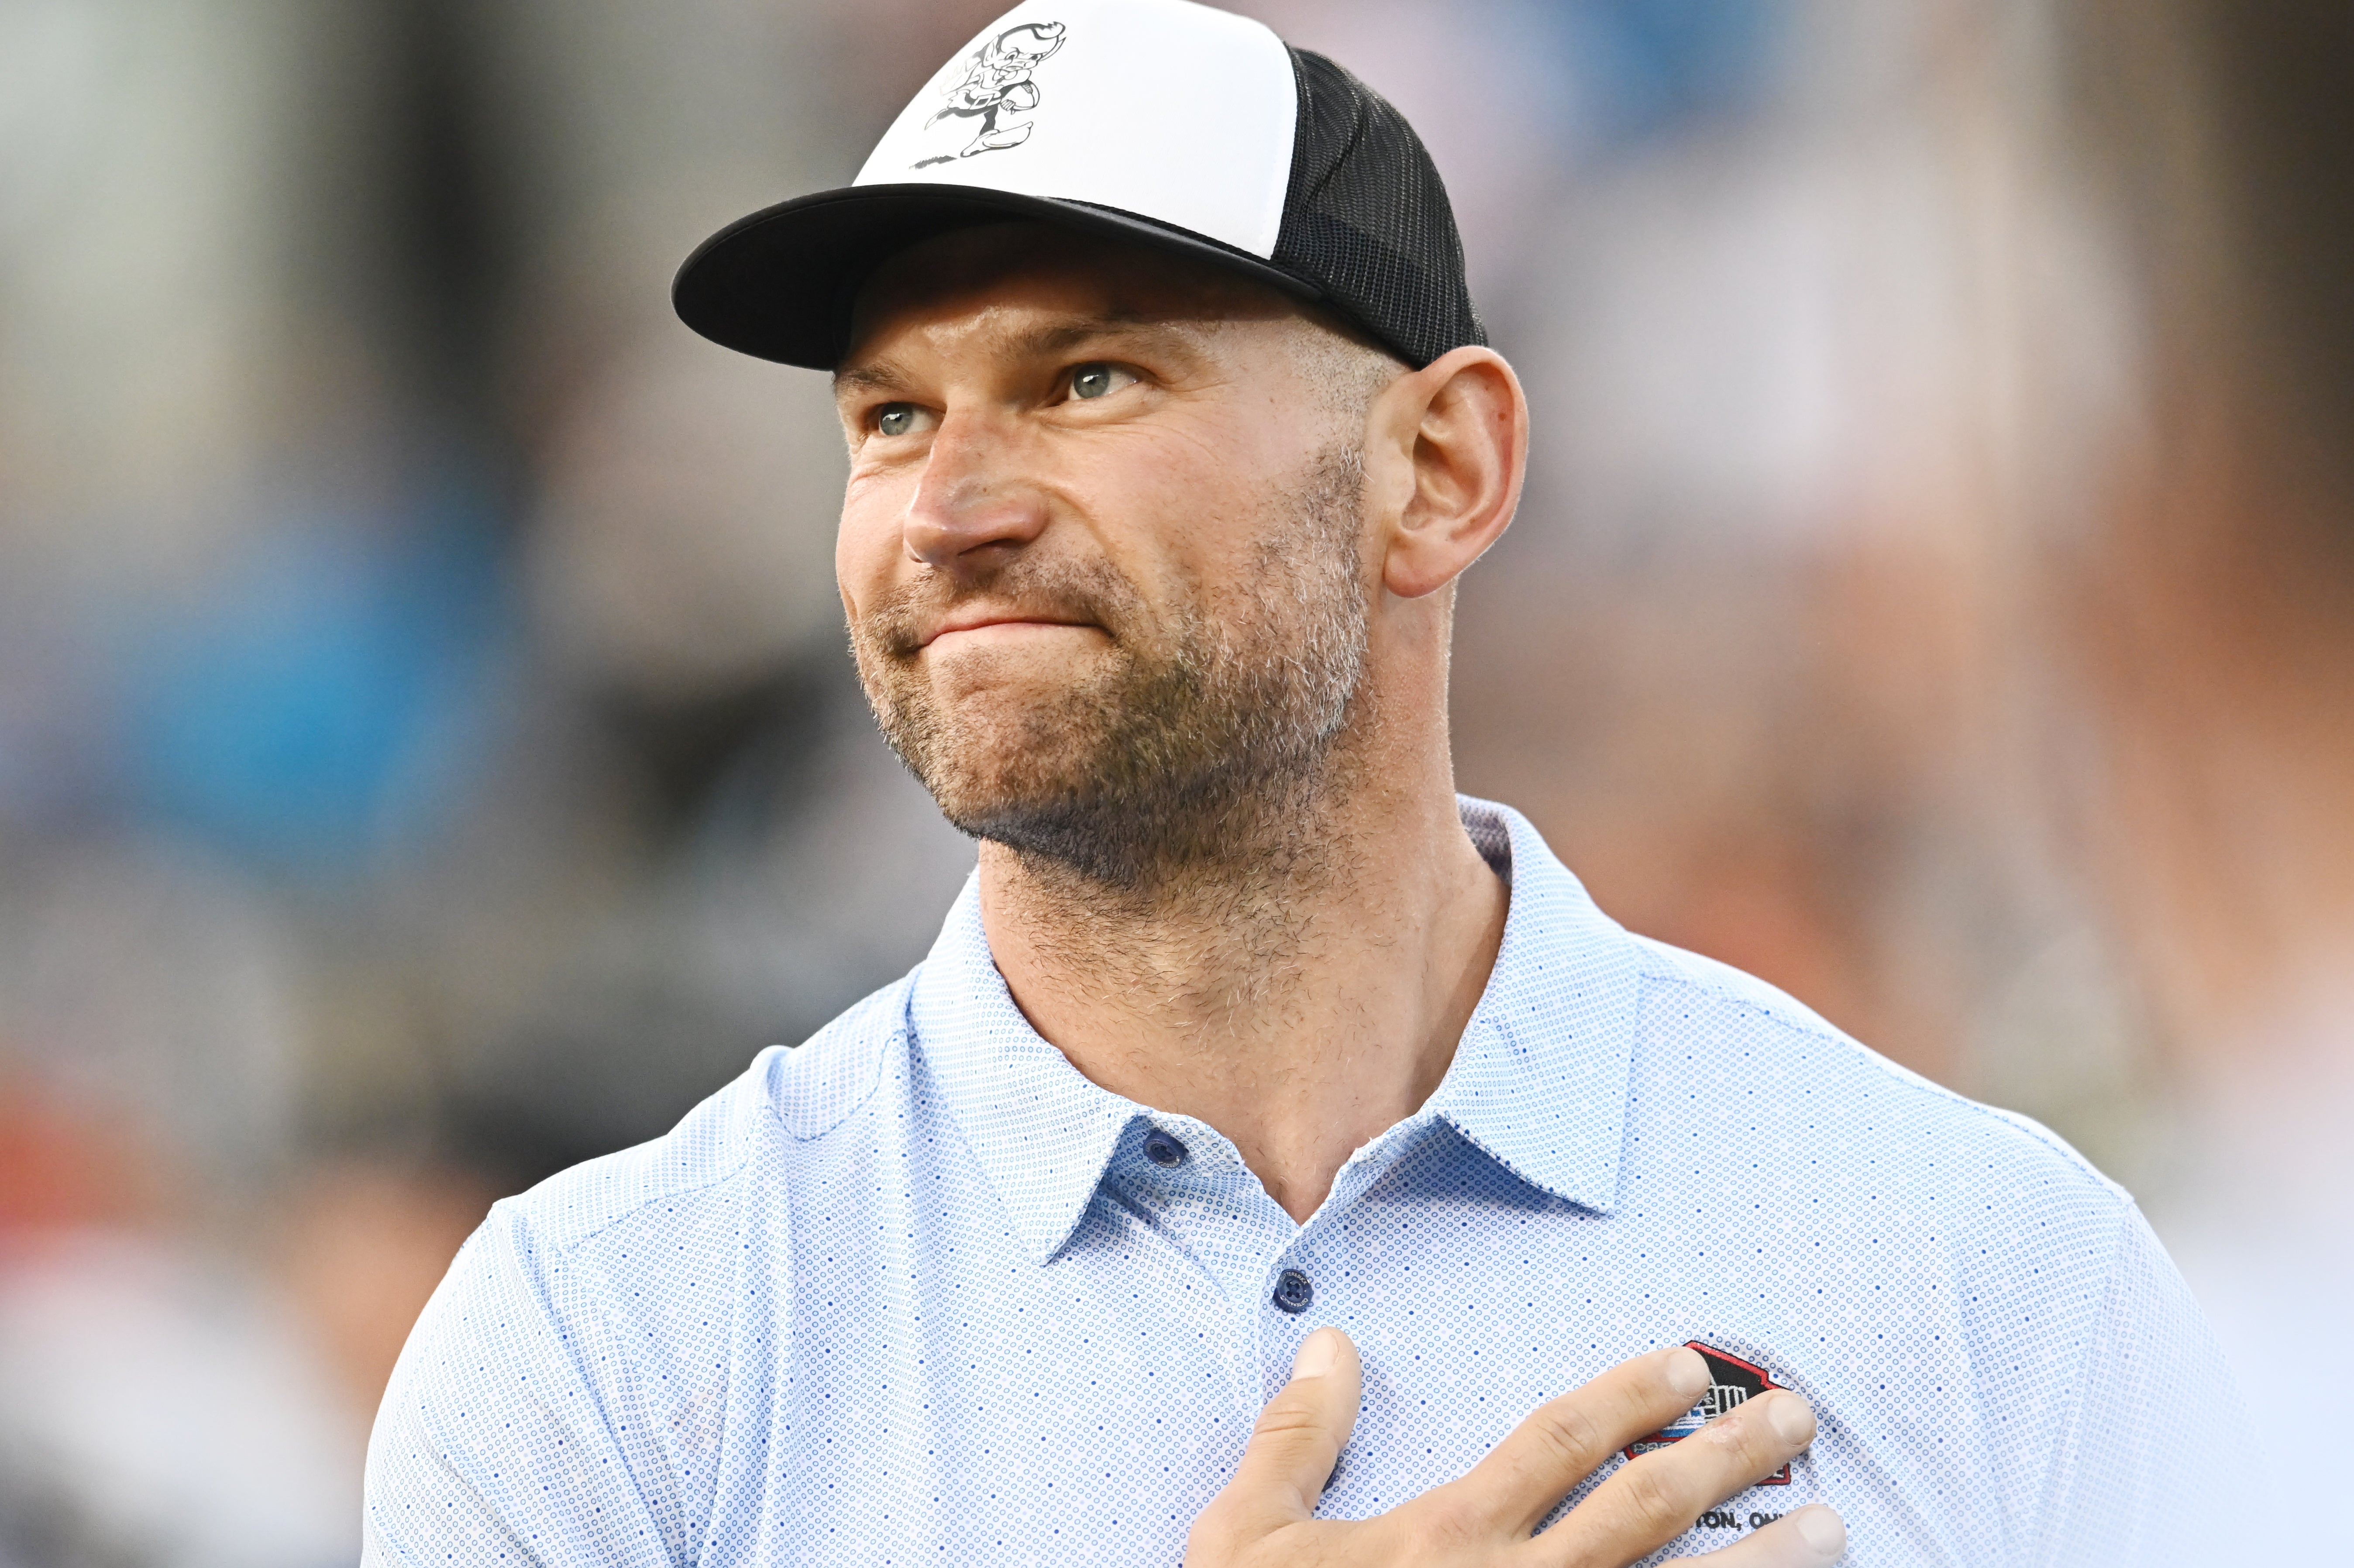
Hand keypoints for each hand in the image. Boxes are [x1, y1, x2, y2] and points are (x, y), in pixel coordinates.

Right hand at [1186, 1330, 1845, 1565]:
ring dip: (1763, 1564)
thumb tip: (1329, 1342)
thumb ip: (1296, 1438)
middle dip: (1724, 1456)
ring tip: (1834, 1524)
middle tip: (1797, 1414)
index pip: (1558, 1442)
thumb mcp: (1247, 1537)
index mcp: (1447, 1537)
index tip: (1686, 1363)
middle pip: (1644, 1509)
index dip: (1625, 1397)